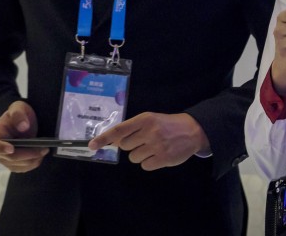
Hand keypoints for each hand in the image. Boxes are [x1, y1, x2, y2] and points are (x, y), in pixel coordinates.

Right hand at [0, 100, 47, 172]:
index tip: (11, 149)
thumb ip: (18, 114)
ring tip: (44, 151)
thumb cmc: (17, 114)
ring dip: (31, 160)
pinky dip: (31, 164)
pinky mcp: (12, 164)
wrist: (20, 121)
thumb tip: (23, 127)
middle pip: (9, 157)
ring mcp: (3, 158)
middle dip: (27, 154)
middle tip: (43, 149)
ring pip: (16, 165)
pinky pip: (21, 169)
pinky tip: (40, 157)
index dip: (0, 148)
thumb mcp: (17, 107)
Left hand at [88, 112, 208, 170]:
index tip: (91, 146)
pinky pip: (145, 166)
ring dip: (141, 155)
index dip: (104, 138)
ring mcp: (156, 146)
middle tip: (144, 141)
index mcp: (145, 119)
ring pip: (133, 157)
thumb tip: (112, 141)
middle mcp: (149, 131)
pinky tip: (159, 155)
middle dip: (132, 145)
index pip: (119, 130)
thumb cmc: (167, 124)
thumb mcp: (151, 120)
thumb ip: (133, 129)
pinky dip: (150, 162)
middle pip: (125, 145)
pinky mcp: (163, 158)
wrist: (193, 130)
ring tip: (154, 148)